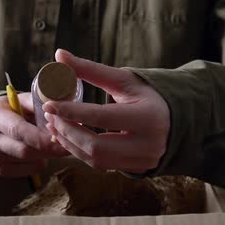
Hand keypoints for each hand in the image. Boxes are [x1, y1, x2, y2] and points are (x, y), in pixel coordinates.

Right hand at [0, 92, 67, 176]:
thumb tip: (61, 116)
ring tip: (52, 143)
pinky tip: (41, 152)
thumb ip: (40, 105)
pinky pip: (28, 171)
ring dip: (46, 155)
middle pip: (24, 151)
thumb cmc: (14, 107)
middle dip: (49, 150)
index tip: (62, 140)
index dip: (41, 138)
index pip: (18, 130)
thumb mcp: (24, 99)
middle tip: (67, 146)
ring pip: (28, 162)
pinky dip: (40, 163)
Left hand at [43, 49, 170, 173]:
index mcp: (148, 117)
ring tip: (54, 126)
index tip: (49, 105)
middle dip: (67, 131)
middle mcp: (148, 144)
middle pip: (96, 145)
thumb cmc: (147, 96)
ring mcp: (142, 161)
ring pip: (95, 159)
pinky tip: (67, 138)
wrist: (175, 121)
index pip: (101, 117)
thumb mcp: (123, 80)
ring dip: (70, 143)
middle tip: (50, 117)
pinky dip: (79, 151)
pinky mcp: (134, 170)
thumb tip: (59, 54)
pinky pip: (100, 165)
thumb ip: (90, 69)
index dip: (71, 112)